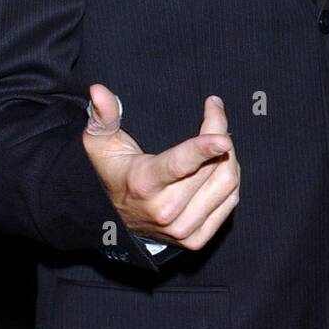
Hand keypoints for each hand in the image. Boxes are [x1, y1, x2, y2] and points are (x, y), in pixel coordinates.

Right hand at [82, 83, 239, 250]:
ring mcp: (181, 228)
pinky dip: (230, 179)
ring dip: (229, 156)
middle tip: (214, 112)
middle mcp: (164, 210)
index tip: (224, 137)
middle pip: (212, 167)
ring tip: (217, 140)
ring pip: (226, 184)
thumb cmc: (111, 171)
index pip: (180, 164)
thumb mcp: (100, 142)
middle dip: (220, 133)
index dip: (204, 148)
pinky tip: (218, 166)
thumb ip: (103, 115)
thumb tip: (98, 89)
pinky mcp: (195, 239)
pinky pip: (230, 202)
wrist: (113, 218)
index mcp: (143, 183)